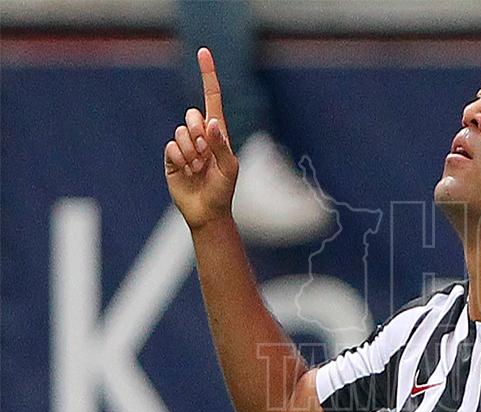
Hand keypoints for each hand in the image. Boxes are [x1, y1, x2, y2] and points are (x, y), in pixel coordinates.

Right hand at [164, 48, 238, 229]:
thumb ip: (221, 146)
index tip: (203, 52)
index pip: (211, 99)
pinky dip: (180, 160)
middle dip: (200, 135)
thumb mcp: (230, 168)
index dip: (207, 75)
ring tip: (198, 169)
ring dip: (191, 153)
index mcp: (217, 133)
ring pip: (181, 132)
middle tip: (206, 156)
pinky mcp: (171, 158)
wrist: (207, 212)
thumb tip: (210, 123)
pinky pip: (171, 147)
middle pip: (192, 115)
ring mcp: (184, 146)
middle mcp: (200, 135)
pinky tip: (187, 172)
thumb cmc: (224, 190)